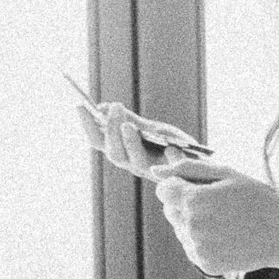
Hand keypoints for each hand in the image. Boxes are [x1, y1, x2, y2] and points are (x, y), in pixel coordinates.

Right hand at [75, 97, 209, 179]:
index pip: (98, 141)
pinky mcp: (169, 174)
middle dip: (110, 129)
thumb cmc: (170, 144)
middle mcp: (130, 163)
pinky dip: (169, 157)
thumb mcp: (150, 127)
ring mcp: (149, 169)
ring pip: (132, 160)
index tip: (79, 104)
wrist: (199, 163)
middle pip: (113, 152)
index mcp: (122, 151)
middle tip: (114, 107)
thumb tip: (106, 107)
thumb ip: (130, 119)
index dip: (87, 125)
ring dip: (128, 142)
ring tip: (129, 125)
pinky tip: (171, 148)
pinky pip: (166, 169)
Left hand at [152, 158, 278, 278]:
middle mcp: (192, 227)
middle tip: (218, 204)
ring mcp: (197, 248)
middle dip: (186, 204)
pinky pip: (191, 247)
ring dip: (194, 223)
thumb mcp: (225, 174)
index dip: (180, 186)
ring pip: (180, 229)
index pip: (163, 190)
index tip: (201, 187)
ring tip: (225, 221)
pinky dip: (203, 242)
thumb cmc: (256, 197)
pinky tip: (226, 237)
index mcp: (195, 200)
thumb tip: (155, 171)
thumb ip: (187, 169)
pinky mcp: (205, 264)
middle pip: (169, 210)